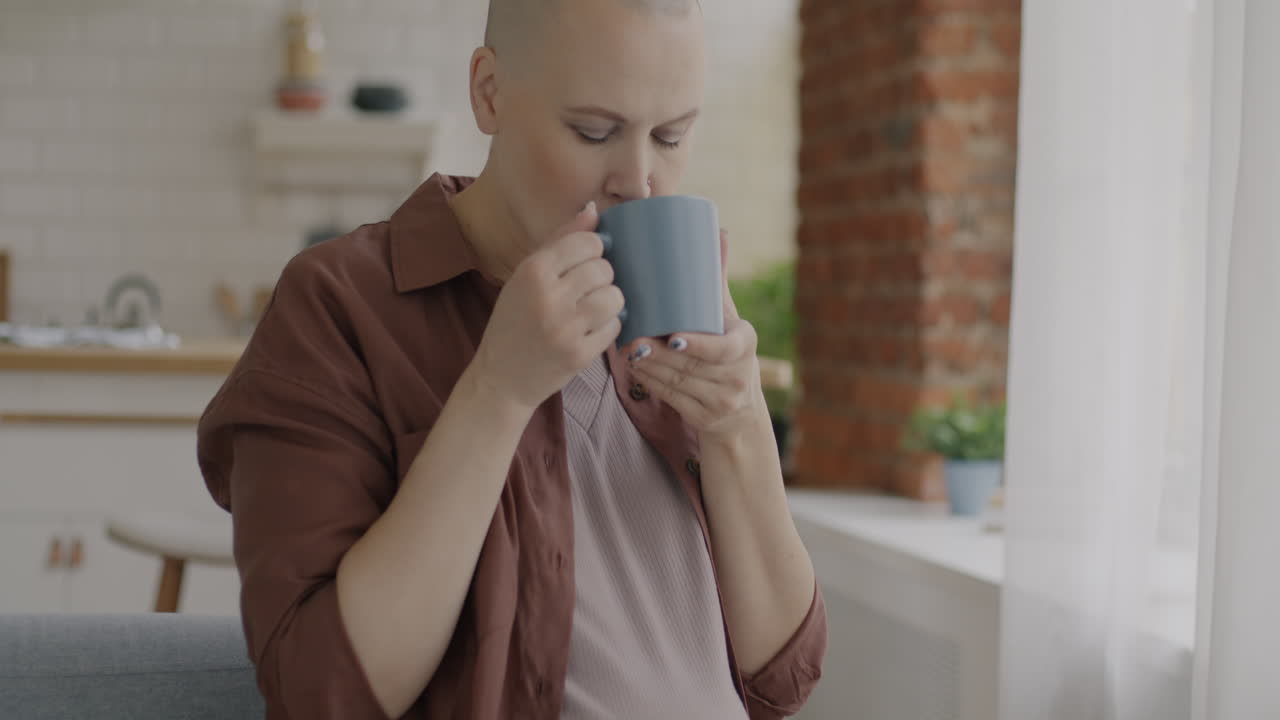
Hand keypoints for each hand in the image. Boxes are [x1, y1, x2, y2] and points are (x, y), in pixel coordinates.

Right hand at [471, 203, 623, 410]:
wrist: (501, 377)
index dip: (594, 250)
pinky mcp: (579, 354)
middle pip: (604, 269)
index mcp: (533, 271)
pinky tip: (589, 331)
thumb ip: (559, 241)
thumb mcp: (525, 277)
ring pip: (614, 297)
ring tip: (590, 310)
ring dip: (608, 303)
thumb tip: (594, 210)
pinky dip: (607, 328)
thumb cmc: (514, 321)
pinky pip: (614, 327)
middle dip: (601, 278)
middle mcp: (549, 297)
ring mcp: (566, 328)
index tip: (585, 262)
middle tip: (585, 291)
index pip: (587, 242)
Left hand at [622, 230, 765, 440]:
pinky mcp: (703, 418)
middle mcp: (738, 376)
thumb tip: (720, 232)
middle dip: (660, 354)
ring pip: (678, 382)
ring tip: (628, 349)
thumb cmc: (727, 351)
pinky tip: (636, 369)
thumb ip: (718, 281)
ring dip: (650, 366)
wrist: (739, 411)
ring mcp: (721, 401)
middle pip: (692, 365)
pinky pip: (672, 398)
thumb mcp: (729, 319)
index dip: (699, 345)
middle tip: (635, 338)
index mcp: (746, 346)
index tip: (673, 337)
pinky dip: (651, 382)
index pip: (724, 349)